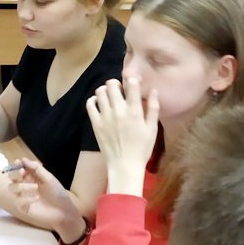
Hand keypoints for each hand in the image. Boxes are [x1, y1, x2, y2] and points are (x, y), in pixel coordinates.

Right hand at [8, 157, 84, 238]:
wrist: (63, 210)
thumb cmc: (57, 192)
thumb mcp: (48, 178)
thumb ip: (36, 168)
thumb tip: (23, 159)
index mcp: (30, 176)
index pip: (19, 168)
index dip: (16, 165)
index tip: (18, 162)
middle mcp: (24, 185)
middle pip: (11, 177)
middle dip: (14, 173)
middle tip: (22, 172)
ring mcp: (23, 196)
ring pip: (12, 188)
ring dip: (22, 186)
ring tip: (35, 187)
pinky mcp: (24, 207)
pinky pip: (19, 201)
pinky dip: (27, 198)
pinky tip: (37, 198)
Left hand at [86, 78, 158, 194]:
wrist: (124, 165)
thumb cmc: (142, 148)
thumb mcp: (152, 129)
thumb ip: (153, 108)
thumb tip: (153, 90)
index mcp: (135, 111)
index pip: (131, 84)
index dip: (131, 79)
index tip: (132, 82)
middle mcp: (119, 111)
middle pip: (112, 84)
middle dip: (116, 84)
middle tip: (119, 90)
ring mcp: (105, 116)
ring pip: (100, 92)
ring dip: (105, 90)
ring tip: (109, 96)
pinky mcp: (96, 123)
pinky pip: (90, 104)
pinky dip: (93, 100)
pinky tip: (99, 103)